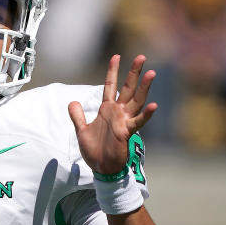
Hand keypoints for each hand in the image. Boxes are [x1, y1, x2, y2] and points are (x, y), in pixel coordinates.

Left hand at [68, 54, 156, 174]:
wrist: (100, 168)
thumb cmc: (94, 150)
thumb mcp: (81, 130)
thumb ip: (78, 115)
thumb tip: (72, 101)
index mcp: (107, 110)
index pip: (110, 86)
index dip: (113, 72)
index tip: (116, 56)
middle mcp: (118, 113)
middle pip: (128, 88)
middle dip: (133, 72)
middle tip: (141, 56)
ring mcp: (124, 121)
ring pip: (136, 101)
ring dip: (144, 88)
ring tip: (151, 73)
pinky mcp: (127, 133)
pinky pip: (138, 122)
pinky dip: (146, 115)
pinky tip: (154, 105)